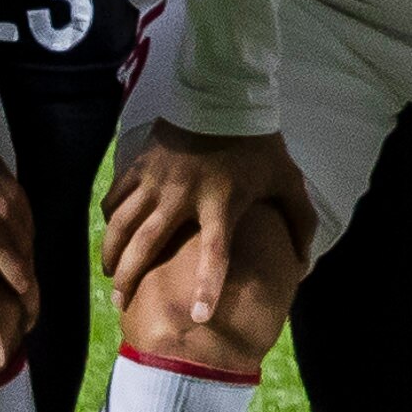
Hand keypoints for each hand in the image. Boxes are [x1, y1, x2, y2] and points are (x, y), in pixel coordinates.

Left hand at [0, 155, 40, 370]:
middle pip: (18, 284)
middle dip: (25, 312)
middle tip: (23, 328)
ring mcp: (4, 214)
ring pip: (28, 261)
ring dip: (28, 285)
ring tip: (24, 302)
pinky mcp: (17, 199)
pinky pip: (29, 235)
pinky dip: (26, 252)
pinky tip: (17, 261)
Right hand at [98, 128, 316, 340]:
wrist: (223, 95)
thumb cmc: (258, 145)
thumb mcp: (287, 182)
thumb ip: (300, 224)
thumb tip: (302, 266)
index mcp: (221, 203)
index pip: (215, 253)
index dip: (207, 285)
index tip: (198, 316)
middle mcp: (182, 195)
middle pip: (148, 243)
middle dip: (130, 277)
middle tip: (119, 304)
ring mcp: (156, 179)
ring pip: (122, 222)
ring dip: (112, 252)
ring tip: (108, 275)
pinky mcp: (141, 165)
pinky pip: (117, 197)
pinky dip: (110, 219)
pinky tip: (111, 232)